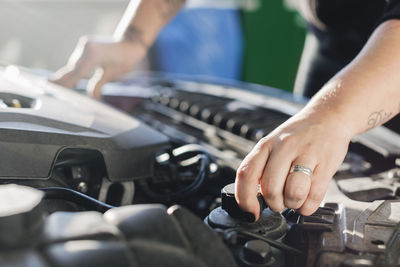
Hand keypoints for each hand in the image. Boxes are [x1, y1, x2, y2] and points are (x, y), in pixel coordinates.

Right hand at [51, 36, 146, 98]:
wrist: (130, 43)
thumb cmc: (125, 59)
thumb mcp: (113, 74)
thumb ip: (98, 84)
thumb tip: (91, 97)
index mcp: (94, 55)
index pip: (77, 73)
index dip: (66, 82)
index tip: (55, 89)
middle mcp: (87, 47)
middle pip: (72, 68)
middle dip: (63, 80)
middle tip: (50, 90)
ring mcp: (85, 44)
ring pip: (74, 64)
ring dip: (68, 74)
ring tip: (55, 86)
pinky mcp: (85, 44)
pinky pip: (77, 59)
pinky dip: (74, 68)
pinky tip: (68, 77)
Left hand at [235, 111, 351, 218]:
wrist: (328, 117)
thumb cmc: (298, 136)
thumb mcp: (272, 145)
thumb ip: (261, 168)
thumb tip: (253, 199)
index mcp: (265, 145)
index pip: (246, 174)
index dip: (245, 199)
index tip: (251, 212)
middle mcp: (284, 148)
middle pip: (270, 189)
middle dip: (275, 204)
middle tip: (280, 201)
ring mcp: (306, 155)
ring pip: (293, 194)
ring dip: (293, 204)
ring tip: (295, 198)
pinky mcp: (326, 164)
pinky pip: (315, 196)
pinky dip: (309, 205)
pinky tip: (308, 198)